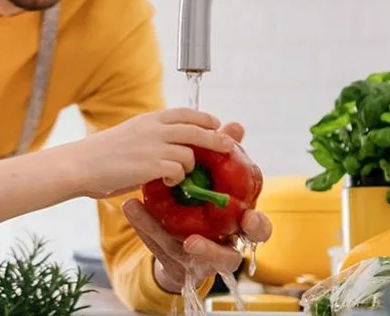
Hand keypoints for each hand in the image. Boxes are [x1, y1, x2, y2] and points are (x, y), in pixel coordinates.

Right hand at [70, 107, 238, 198]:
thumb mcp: (129, 134)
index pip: (185, 112)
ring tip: (177, 176)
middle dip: (216, 138)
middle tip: (229, 146)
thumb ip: (150, 135)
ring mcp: (154, 146)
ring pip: (189, 154)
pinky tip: (167, 183)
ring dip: (189, 167)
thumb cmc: (101, 155)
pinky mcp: (151, 165)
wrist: (79, 165)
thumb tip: (169, 144)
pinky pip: (178, 172)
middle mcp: (154, 129)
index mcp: (149, 119)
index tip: (215, 123)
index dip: (204, 118)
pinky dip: (177, 179)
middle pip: (197, 129)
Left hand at [121, 122, 274, 293]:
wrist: (185, 244)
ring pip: (184, 259)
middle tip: (193, 242)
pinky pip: (159, 247)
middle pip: (227, 259)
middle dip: (213, 252)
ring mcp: (197, 262)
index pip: (258, 231)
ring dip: (167, 239)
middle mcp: (223, 250)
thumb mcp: (218, 181)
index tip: (250, 218)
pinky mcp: (174, 264)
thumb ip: (227, 157)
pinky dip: (145, 225)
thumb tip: (235, 125)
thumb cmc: (209, 206)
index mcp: (239, 229)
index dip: (258, 227)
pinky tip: (130, 205)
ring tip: (153, 221)